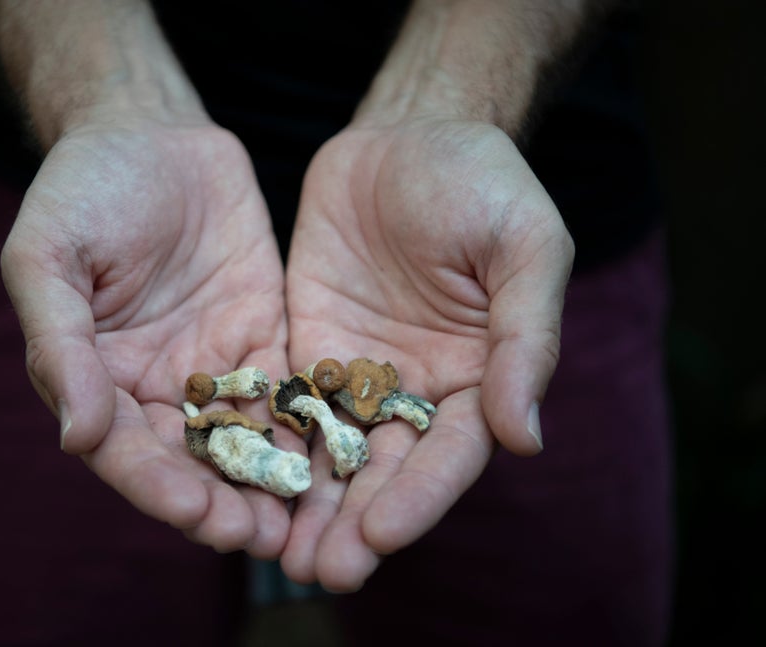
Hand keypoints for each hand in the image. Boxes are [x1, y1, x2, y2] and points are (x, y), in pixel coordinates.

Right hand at [0, 121, 293, 556]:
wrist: (151, 135)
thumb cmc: (83, 190)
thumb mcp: (48, 255)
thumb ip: (59, 341)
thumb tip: (76, 434)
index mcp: (98, 379)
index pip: (127, 451)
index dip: (157, 487)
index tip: (195, 514)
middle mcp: (157, 387)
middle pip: (190, 463)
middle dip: (223, 503)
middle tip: (262, 538)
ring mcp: (215, 367)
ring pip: (244, 442)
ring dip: (270, 485)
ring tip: (305, 522)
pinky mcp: (265, 339)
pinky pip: (287, 393)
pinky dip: (308, 431)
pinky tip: (338, 459)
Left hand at [281, 119, 573, 589]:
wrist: (408, 135)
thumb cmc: (481, 183)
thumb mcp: (522, 248)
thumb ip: (526, 339)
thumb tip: (525, 438)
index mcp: (479, 376)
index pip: (451, 453)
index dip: (420, 496)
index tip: (382, 535)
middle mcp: (417, 389)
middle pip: (387, 470)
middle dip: (356, 521)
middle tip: (322, 570)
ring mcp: (358, 373)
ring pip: (333, 452)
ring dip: (310, 505)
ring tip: (280, 555)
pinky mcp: (307, 348)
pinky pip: (286, 404)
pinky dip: (270, 447)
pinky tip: (242, 484)